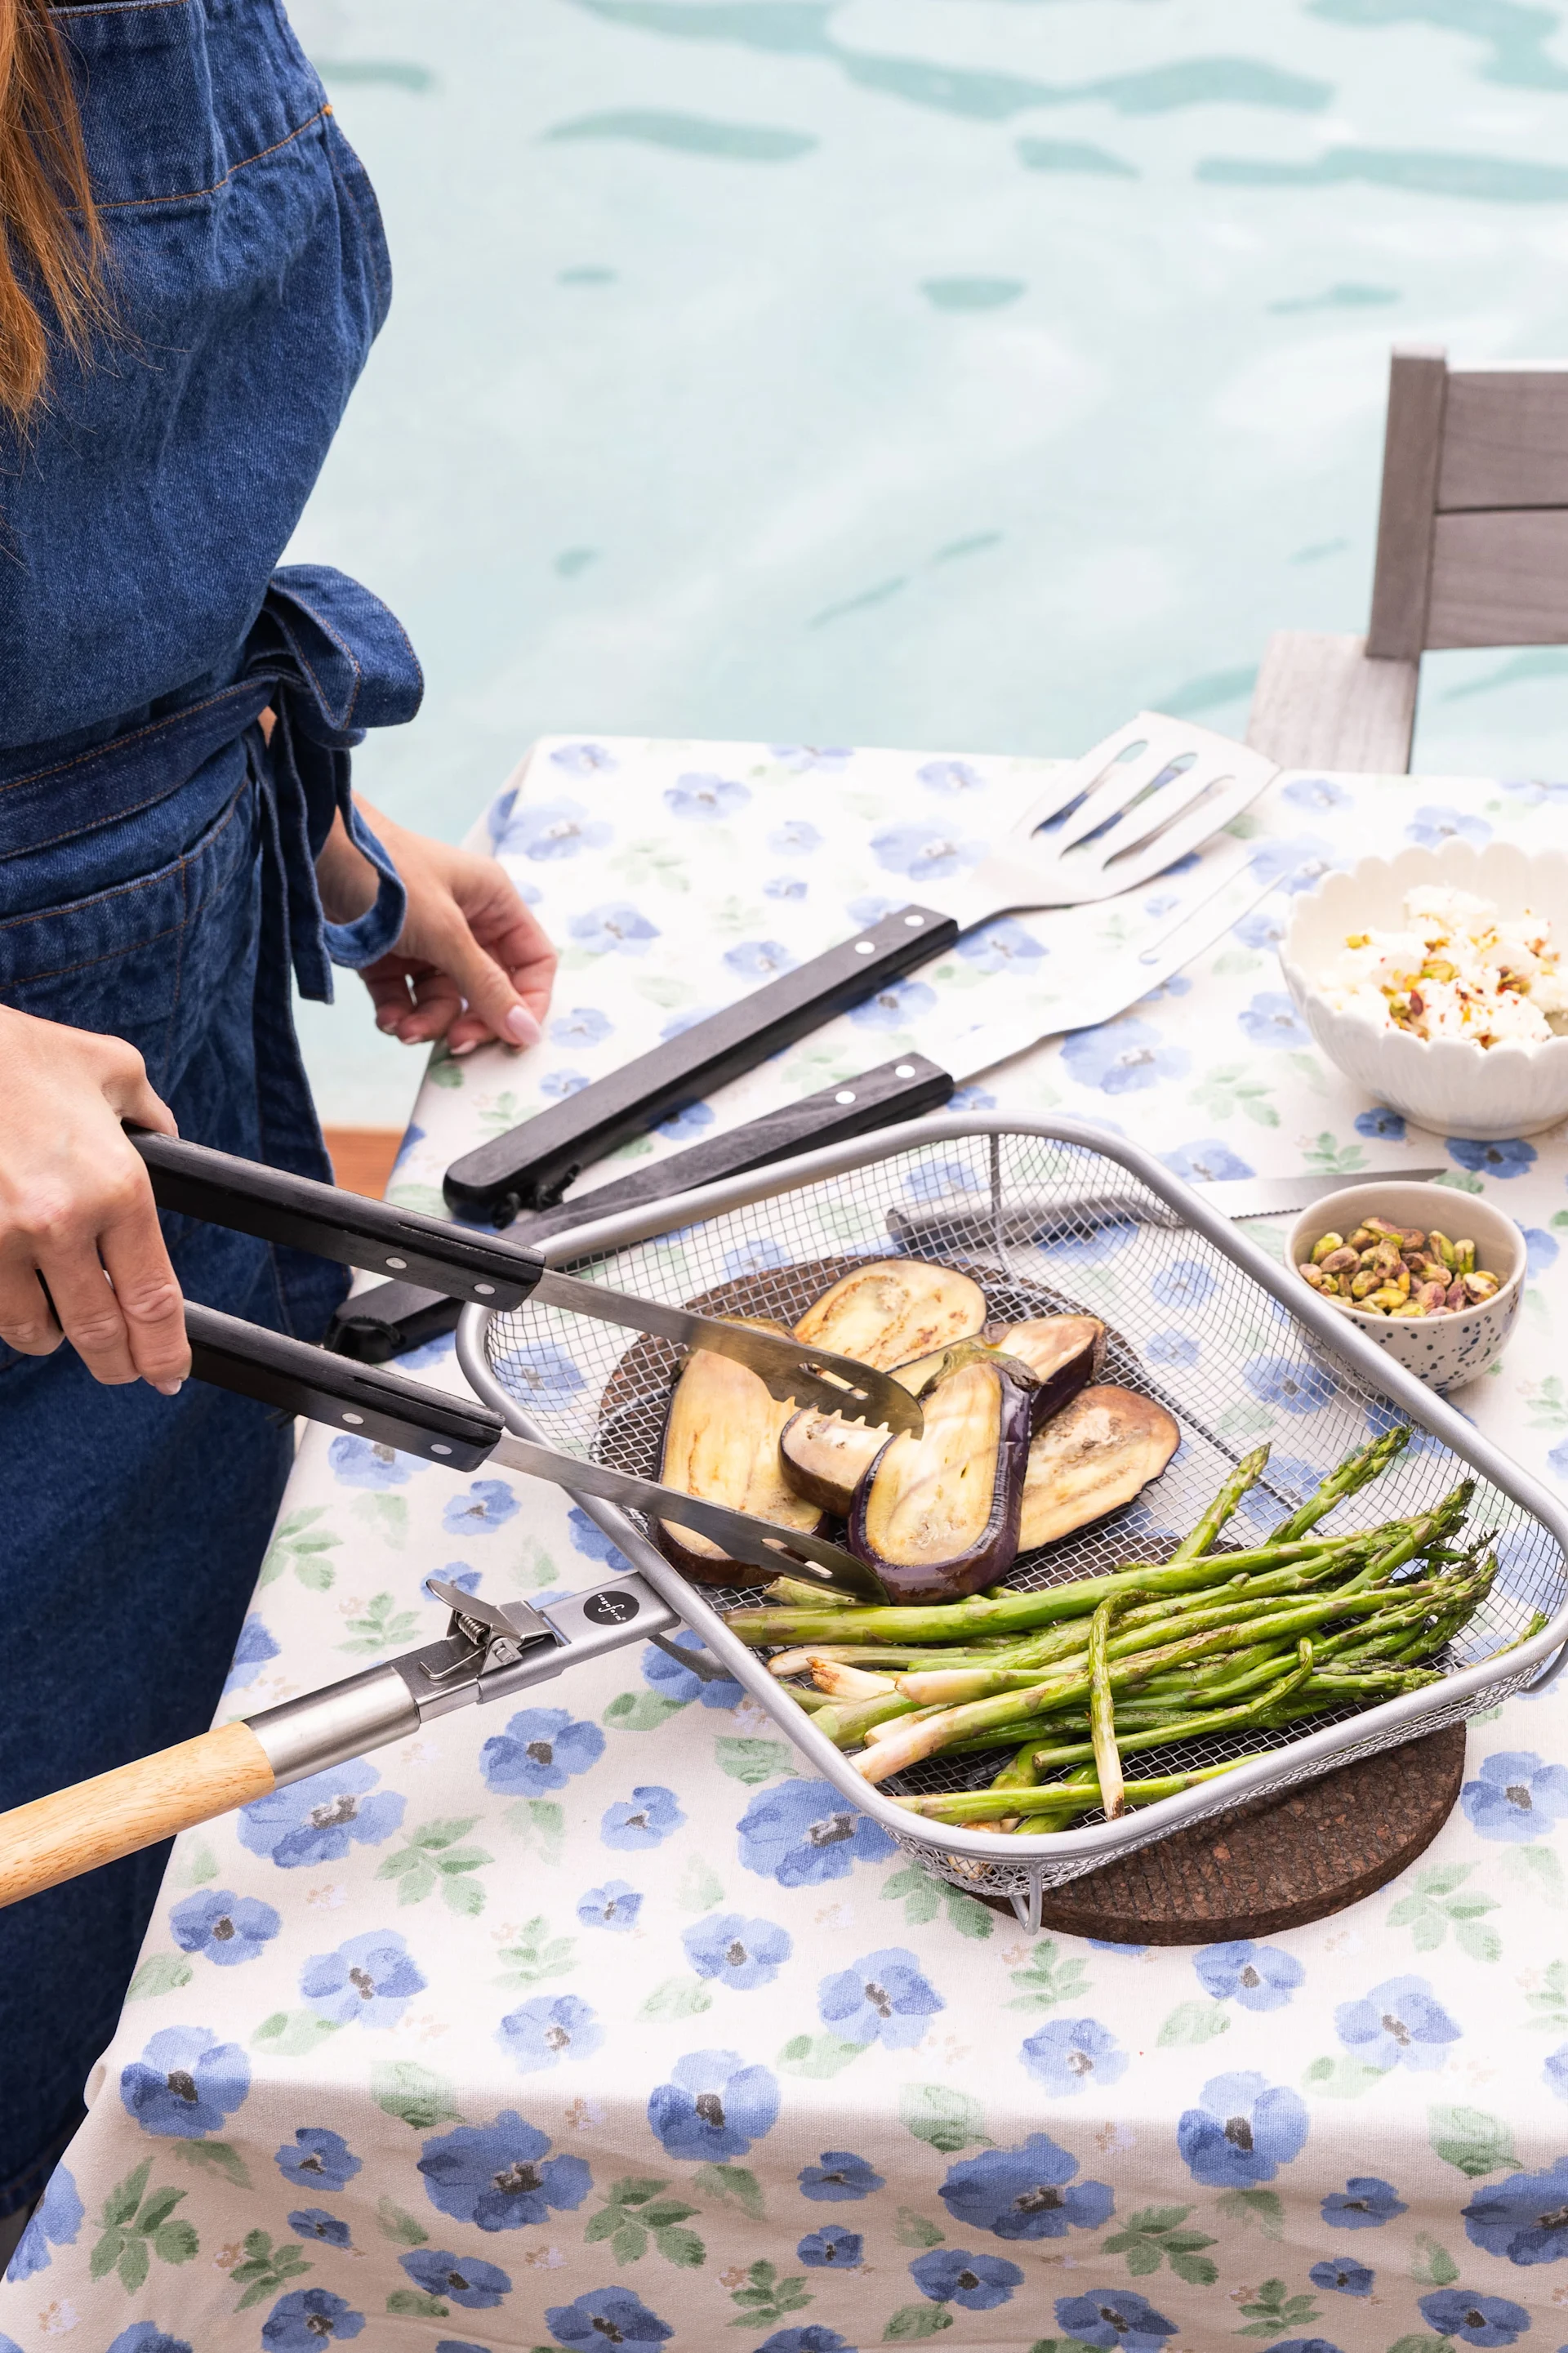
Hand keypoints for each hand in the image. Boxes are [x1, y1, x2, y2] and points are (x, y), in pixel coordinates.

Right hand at [0, 1007, 189, 1390]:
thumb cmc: (19, 1051)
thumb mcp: (111, 1067)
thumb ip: (148, 1114)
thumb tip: (165, 1138)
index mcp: (116, 1187)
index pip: (152, 1299)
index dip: (164, 1350)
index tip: (170, 1372)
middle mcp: (59, 1222)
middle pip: (96, 1330)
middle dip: (116, 1363)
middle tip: (124, 1371)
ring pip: (30, 1328)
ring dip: (50, 1337)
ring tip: (61, 1328)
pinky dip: (5, 1309)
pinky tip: (16, 1298)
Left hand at [316, 799, 556, 1054]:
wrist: (309, 852)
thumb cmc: (385, 873)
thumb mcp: (443, 931)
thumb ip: (484, 985)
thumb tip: (527, 1033)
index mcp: (493, 905)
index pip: (532, 963)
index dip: (528, 1002)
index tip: (513, 1038)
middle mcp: (466, 924)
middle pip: (489, 990)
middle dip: (472, 1019)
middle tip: (457, 1043)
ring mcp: (427, 943)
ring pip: (445, 1001)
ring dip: (429, 1022)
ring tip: (403, 1030)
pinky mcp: (389, 957)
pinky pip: (406, 999)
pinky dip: (398, 1014)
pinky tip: (387, 1019)